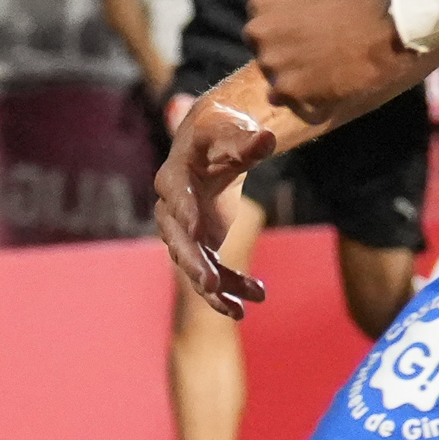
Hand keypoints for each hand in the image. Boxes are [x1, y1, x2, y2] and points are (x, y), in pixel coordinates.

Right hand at [153, 95, 273, 318]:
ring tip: (238, 309)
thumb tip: (266, 139)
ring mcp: (185, 231)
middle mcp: (172, 208)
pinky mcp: (201, 245)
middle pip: (178, 239)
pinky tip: (256, 297)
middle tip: (210, 283)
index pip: (176, 195)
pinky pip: (212, 270)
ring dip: (214, 288)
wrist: (212, 145)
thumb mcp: (231, 129)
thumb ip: (246, 140)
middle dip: (194, 263)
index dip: (186, 212)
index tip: (198, 232)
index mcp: (174, 175)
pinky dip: (230, 287)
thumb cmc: (219, 131)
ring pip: (194, 264)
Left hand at [245, 0, 400, 122]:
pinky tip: (338, 88)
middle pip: (267, 62)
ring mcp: (271, 63)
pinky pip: (299, 109)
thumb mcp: (310, 6)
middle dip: (290, 64)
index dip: (287, 40)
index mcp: (260, 4)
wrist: (386, 29)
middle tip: (322, 58)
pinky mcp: (288, 90)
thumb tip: (271, 92)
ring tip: (332, 73)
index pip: (260, 35)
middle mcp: (257, 33)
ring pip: (280, 89)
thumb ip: (285, 34)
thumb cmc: (354, 11)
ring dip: (303, 88)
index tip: (309, 37)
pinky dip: (317, 108)